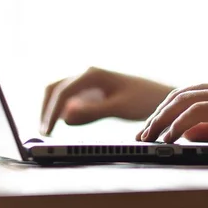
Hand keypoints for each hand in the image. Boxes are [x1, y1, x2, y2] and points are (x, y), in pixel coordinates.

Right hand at [40, 67, 173, 134]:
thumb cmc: (145, 99)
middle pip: (55, 90)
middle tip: (43, 133)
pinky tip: (67, 123)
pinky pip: (73, 100)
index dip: (50, 114)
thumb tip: (65, 115)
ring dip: (53, 110)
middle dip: (46, 110)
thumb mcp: (118, 108)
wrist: (164, 96)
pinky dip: (65, 111)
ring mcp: (91, 82)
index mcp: (92, 74)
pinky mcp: (95, 92)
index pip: (62, 94)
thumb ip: (92, 111)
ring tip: (49, 131)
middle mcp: (88, 74)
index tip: (46, 133)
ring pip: (62, 94)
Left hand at [135, 77, 207, 145]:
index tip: (153, 126)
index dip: (165, 110)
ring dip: (162, 120)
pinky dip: (179, 125)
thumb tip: (186, 134)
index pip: (185, 94)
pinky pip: (196, 112)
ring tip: (151, 137)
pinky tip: (170, 138)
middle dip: (158, 115)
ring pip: (182, 101)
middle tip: (144, 133)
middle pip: (178, 95)